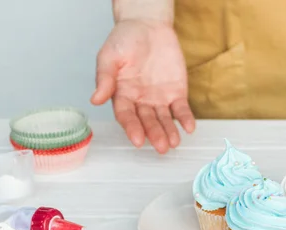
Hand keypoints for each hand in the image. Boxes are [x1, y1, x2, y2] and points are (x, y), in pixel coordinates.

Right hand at [91, 19, 194, 153]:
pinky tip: (190, 127)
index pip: (127, 116)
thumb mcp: (109, 56)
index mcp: (122, 95)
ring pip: (164, 119)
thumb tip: (95, 99)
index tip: (137, 140)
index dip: (132, 128)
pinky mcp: (176, 92)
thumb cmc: (124, 40)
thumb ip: (105, 78)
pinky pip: (181, 109)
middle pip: (147, 121)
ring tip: (174, 142)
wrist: (148, 25)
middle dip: (154, 134)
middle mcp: (140, 101)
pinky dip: (185, 118)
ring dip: (169, 131)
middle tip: (161, 147)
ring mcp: (159, 98)